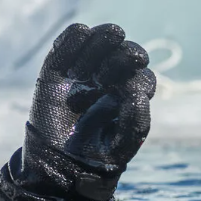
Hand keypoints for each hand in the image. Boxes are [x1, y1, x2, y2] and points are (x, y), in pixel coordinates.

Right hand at [20, 23, 155, 200]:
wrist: (60, 166)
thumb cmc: (97, 158)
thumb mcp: (123, 146)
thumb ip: (136, 124)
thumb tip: (137, 95)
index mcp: (130, 96)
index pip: (142, 77)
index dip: (137, 78)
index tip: (125, 91)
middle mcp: (111, 81)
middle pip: (125, 54)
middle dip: (126, 54)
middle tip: (118, 68)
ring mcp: (85, 73)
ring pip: (99, 43)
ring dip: (104, 39)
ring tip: (107, 43)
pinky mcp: (58, 70)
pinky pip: (67, 45)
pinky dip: (73, 38)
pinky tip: (81, 34)